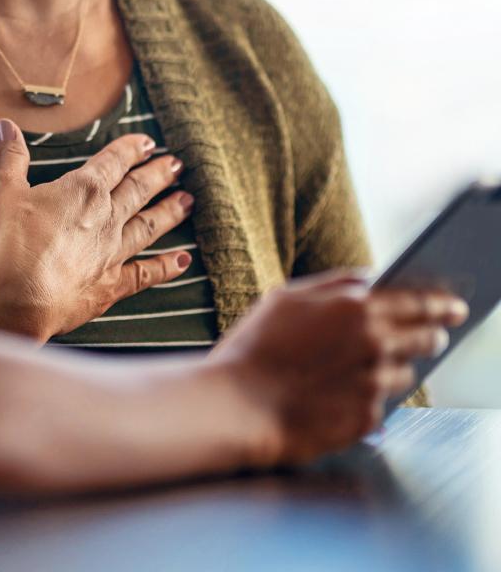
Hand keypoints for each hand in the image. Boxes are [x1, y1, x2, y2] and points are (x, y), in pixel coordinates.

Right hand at [0, 119, 195, 341]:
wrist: (18, 294)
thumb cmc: (9, 239)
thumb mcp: (3, 189)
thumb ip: (10, 156)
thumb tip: (5, 125)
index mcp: (83, 189)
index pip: (113, 162)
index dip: (131, 149)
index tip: (147, 142)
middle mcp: (106, 217)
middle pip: (138, 191)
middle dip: (158, 175)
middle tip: (177, 165)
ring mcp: (112, 253)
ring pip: (148, 227)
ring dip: (169, 212)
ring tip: (188, 201)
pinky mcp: (111, 286)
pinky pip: (145, 273)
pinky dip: (166, 267)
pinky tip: (184, 261)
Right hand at [211, 270, 468, 465]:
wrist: (239, 404)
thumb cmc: (255, 346)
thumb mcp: (285, 297)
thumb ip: (334, 283)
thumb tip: (369, 277)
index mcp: (355, 308)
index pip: (420, 303)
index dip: (441, 303)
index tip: (454, 306)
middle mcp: (375, 344)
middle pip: (427, 338)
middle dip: (431, 334)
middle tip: (430, 335)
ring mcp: (375, 383)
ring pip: (406, 372)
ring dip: (391, 367)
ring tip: (356, 368)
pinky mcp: (369, 417)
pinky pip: (382, 402)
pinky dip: (367, 395)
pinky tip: (336, 392)